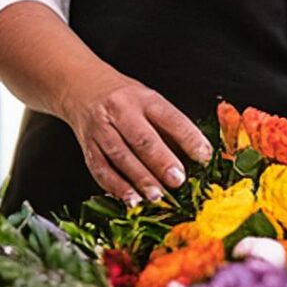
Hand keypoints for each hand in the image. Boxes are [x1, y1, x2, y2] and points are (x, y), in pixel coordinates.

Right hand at [60, 67, 211, 202]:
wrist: (82, 88)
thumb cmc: (125, 98)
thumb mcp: (151, 101)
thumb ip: (171, 128)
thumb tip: (196, 156)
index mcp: (144, 99)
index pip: (170, 118)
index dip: (189, 138)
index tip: (204, 156)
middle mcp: (121, 111)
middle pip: (142, 138)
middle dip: (161, 162)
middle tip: (177, 180)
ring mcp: (101, 129)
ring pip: (120, 156)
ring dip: (139, 179)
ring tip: (156, 195)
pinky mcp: (88, 147)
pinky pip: (101, 169)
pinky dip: (116, 186)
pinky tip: (130, 198)